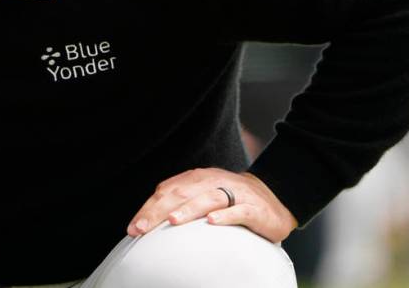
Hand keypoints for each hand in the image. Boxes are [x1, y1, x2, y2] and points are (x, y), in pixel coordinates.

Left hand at [127, 168, 297, 242]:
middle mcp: (213, 181)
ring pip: (208, 198)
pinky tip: (212, 222)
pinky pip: (238, 210)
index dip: (149, 208)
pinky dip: (225, 215)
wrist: (274, 198)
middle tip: (142, 228)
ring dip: (189, 209)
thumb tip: (149, 222)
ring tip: (172, 221)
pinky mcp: (253, 207)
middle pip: (182, 193)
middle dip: (159, 210)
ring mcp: (234, 193)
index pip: (167, 190)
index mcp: (197, 179)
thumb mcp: (204, 197)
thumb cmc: (231, 201)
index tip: (134, 227)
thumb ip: (181, 203)